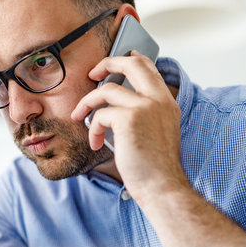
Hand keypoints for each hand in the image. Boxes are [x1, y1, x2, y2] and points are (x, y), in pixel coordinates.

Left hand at [70, 51, 186, 204]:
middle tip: (92, 73)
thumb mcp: (156, 133)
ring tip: (79, 116)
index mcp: (167, 103)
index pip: (149, 69)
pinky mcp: (128, 118)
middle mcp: (158, 100)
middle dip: (107, 63)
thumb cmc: (155, 168)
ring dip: (87, 103)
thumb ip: (144, 116)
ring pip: (106, 90)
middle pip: (130, 65)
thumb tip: (115, 109)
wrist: (162, 186)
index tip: (115, 62)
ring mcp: (145, 107)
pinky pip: (99, 115)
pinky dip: (92, 129)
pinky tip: (95, 144)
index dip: (131, 59)